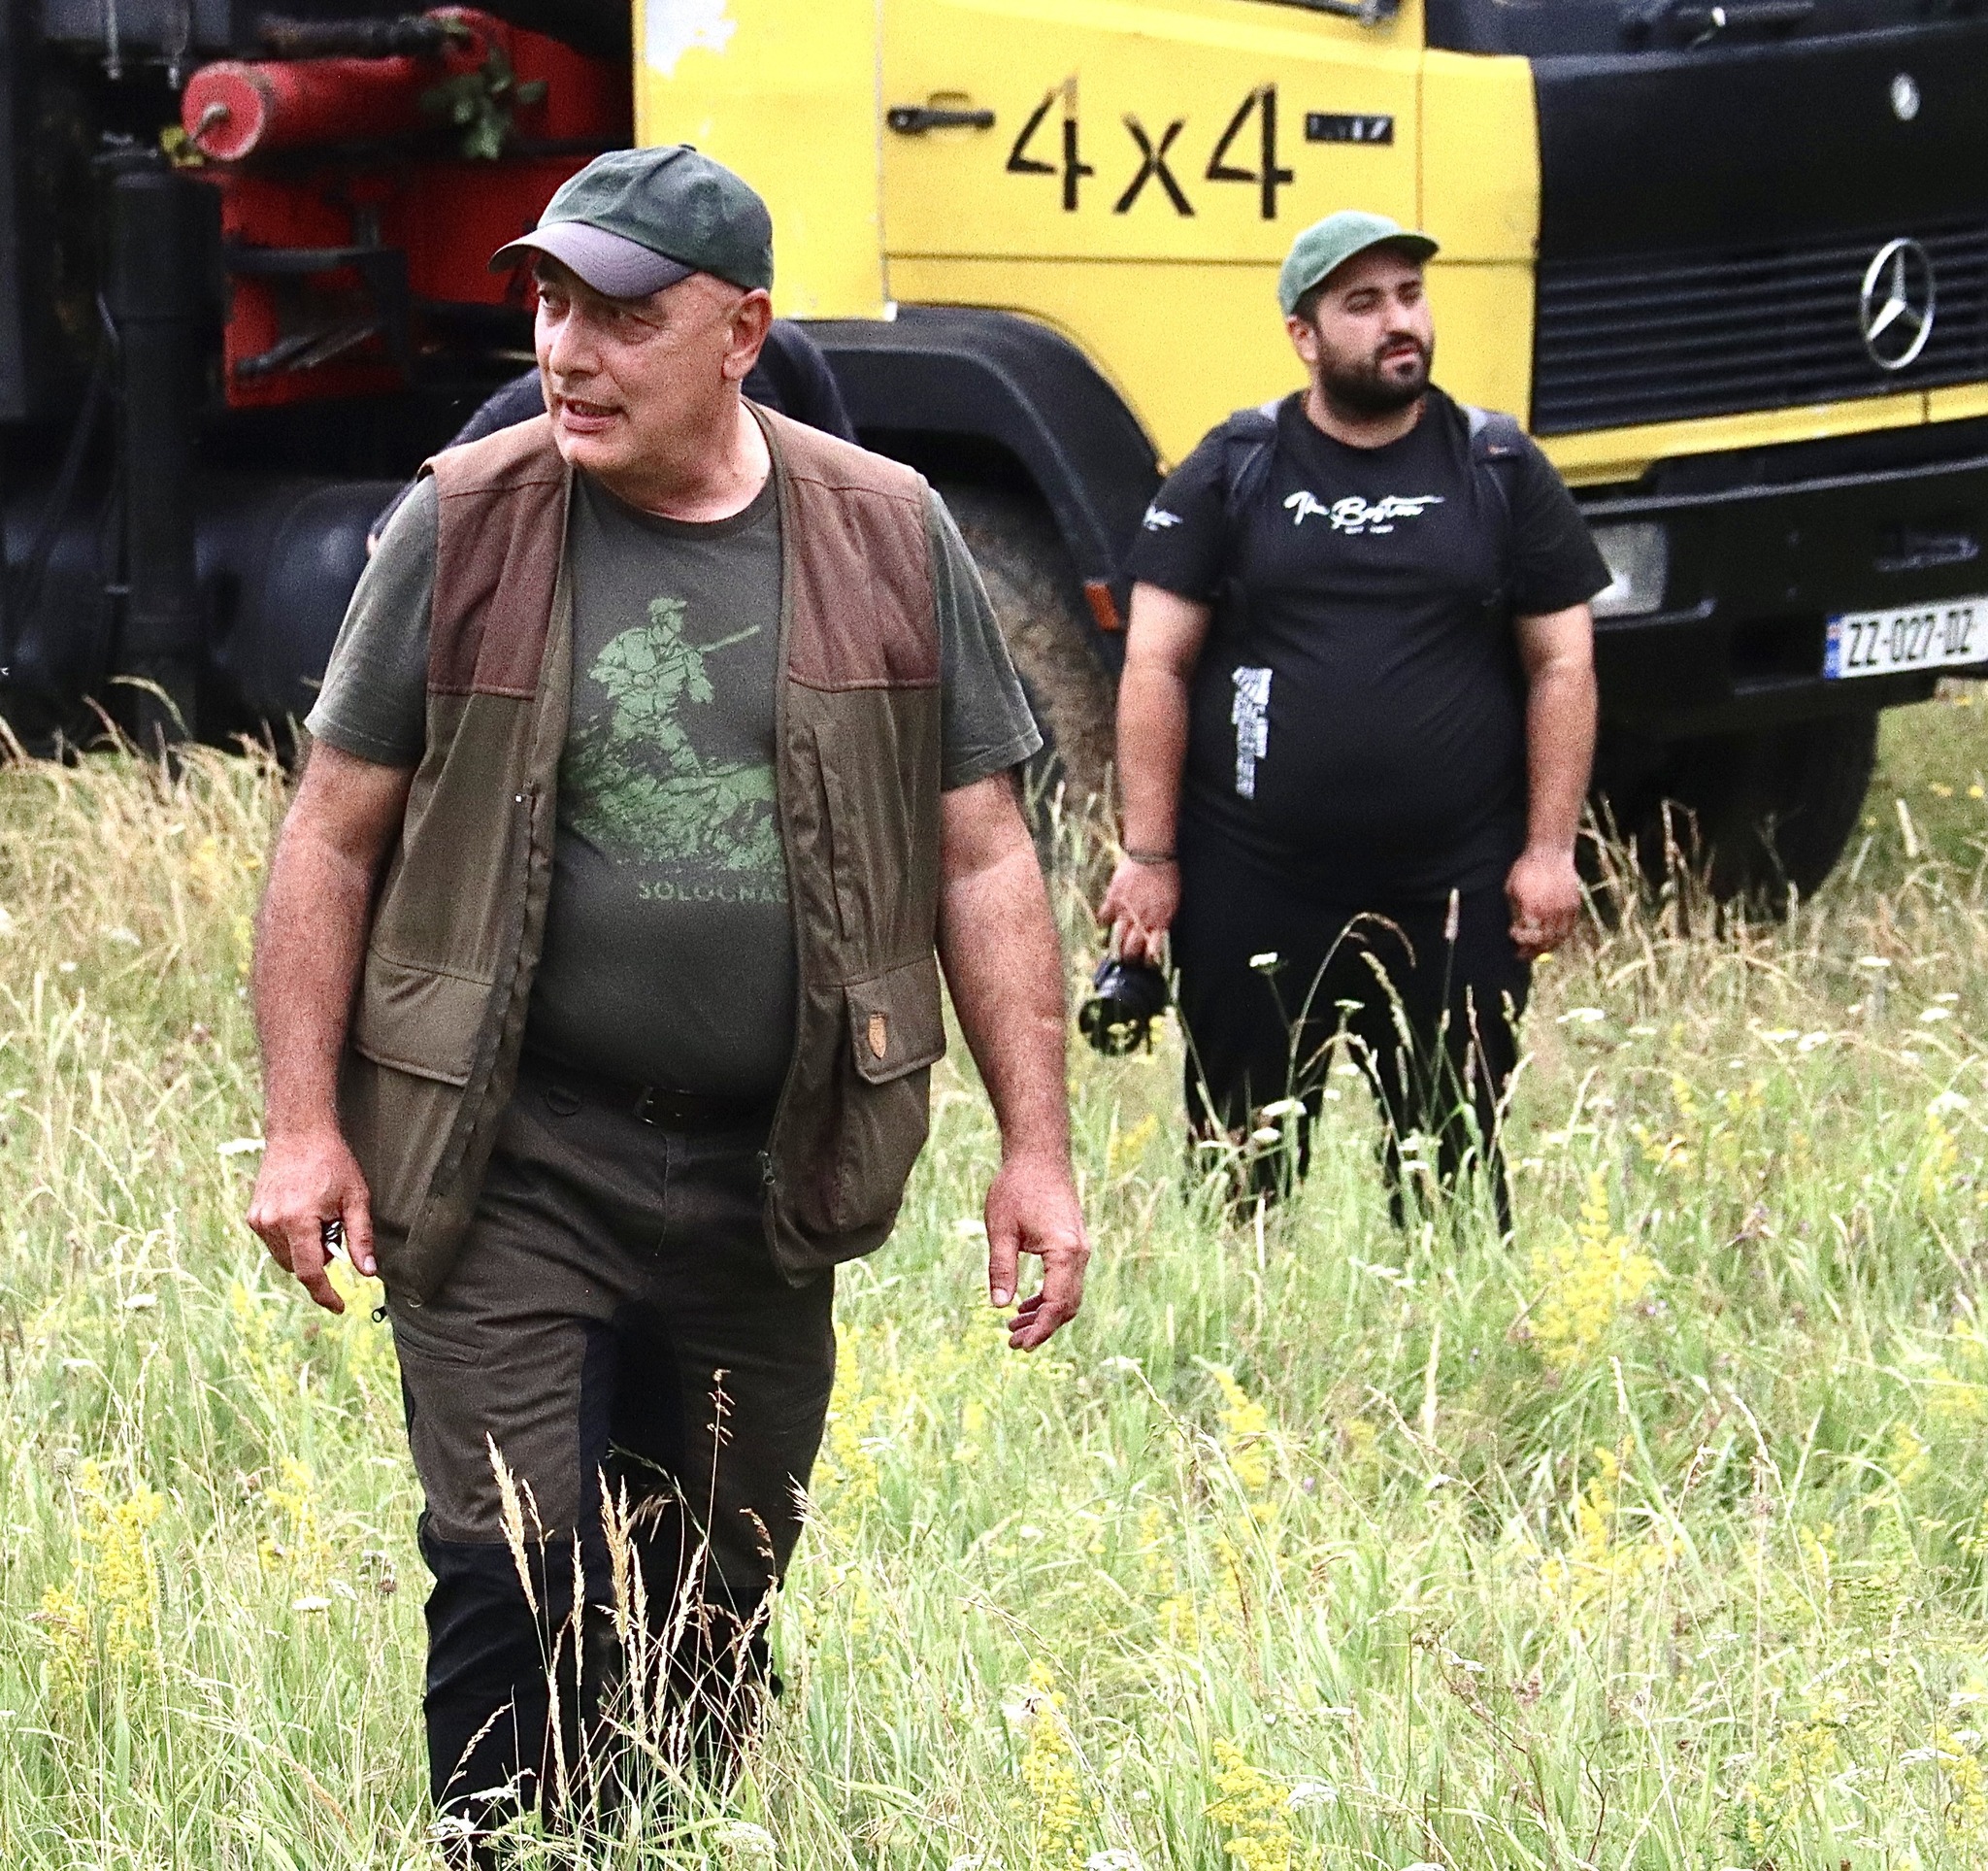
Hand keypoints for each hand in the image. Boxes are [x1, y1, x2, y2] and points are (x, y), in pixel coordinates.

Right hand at [247, 1127, 376, 1313]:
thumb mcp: (356, 1199)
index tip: (339, 1306)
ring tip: (321, 1215)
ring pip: (285, 1257)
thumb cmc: (332, 1162)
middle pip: (298, 1266)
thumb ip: (361, 1238)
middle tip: (336, 1228)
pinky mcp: (253, 1215)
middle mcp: (271, 1223)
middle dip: (320, 1259)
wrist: (299, 1133)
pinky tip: (306, 1212)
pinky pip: (275, 1243)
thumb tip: (368, 1273)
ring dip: (306, 1250)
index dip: (325, 1294)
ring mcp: (258, 1220)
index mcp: (297, 1221)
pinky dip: (293, 1239)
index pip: (310, 1273)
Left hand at [984, 1150, 1090, 1351]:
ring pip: (1069, 1295)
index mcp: (1064, 1252)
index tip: (1020, 1346)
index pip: (1056, 1304)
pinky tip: (1024, 1304)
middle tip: (1012, 1343)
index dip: (1039, 1329)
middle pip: (1067, 1305)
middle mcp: (1079, 1253)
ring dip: (1044, 1315)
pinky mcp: (1074, 1244)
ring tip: (1013, 1328)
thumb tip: (999, 1307)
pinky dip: (1048, 1297)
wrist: (1039, 1156)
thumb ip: (1001, 1270)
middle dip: (1042, 1328)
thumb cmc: (1017, 1188)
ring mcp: (1080, 1249)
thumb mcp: (1001, 1230)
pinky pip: (1066, 1281)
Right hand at [1097, 856, 1179, 963]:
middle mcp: (1142, 920)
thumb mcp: (1173, 901)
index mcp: (1160, 921)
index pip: (1152, 952)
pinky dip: (1103, 924)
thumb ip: (1165, 919)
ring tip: (1114, 951)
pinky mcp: (1112, 900)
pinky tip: (1104, 926)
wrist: (1152, 854)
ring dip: (1115, 947)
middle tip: (1129, 960)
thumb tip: (1159, 933)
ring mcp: (1125, 911)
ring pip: (1116, 939)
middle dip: (1130, 958)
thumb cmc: (1167, 876)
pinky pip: (1103, 919)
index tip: (1147, 962)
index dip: (1149, 961)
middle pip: (1131, 950)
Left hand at [1505, 846, 1581, 960]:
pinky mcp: (1574, 905)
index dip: (1519, 939)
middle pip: (1544, 941)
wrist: (1550, 852)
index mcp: (1532, 908)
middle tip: (1522, 955)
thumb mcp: (1512, 889)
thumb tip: (1516, 930)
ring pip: (1558, 938)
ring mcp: (1565, 909)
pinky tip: (1552, 939)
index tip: (1512, 935)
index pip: (1527, 935)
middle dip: (1532, 951)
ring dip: (1547, 947)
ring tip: (1537, 950)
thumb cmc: (1526, 869)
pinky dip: (1560, 937)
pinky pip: (1569, 928)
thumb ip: (1515, 911)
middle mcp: (1550, 912)